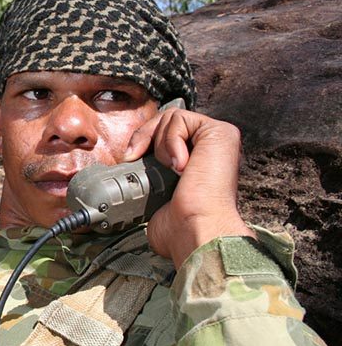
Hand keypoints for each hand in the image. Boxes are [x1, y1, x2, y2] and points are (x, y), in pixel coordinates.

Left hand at [124, 108, 254, 268]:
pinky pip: (181, 118)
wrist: (194, 229)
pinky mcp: (221, 132)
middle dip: (144, 137)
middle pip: (165, 121)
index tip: (129, 159)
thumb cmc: (178, 224)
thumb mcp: (153, 197)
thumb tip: (124, 180)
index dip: (142, 142)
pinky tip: (180, 166)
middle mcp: (208, 148)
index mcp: (195, 161)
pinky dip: (171, 140)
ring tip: (169, 169)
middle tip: (136, 157)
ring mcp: (217, 139)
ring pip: (171, 117)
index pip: (162, 134)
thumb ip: (147, 180)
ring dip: (159, 143)